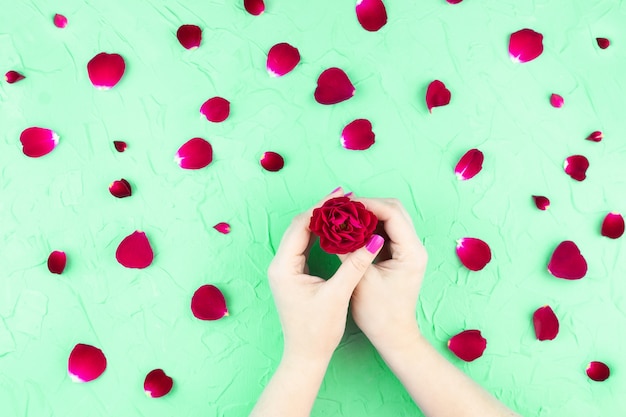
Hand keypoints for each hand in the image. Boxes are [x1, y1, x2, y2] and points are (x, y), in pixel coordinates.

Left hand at [267, 188, 384, 361]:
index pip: (301, 226)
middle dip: (322, 210)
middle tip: (345, 196)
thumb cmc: (317, 330)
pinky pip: (305, 245)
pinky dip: (320, 235)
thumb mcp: (338, 295)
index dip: (322, 208)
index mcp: (284, 266)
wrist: (306, 355)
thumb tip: (373, 239)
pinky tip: (337, 229)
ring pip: (302, 234)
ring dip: (321, 221)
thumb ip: (354, 265)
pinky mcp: (293, 274)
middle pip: (300, 226)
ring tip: (343, 207)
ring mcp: (285, 269)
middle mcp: (280, 264)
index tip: (342, 196)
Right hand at [337, 195, 427, 350]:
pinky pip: (386, 230)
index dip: (367, 205)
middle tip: (343, 209)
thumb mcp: (361, 280)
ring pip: (390, 218)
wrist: (392, 335)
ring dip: (368, 215)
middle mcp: (415, 247)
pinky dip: (369, 226)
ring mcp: (409, 250)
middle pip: (394, 211)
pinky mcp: (400, 255)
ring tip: (345, 216)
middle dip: (368, 206)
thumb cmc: (379, 314)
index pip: (392, 214)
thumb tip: (335, 227)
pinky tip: (351, 230)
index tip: (344, 206)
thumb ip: (350, 251)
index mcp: (411, 252)